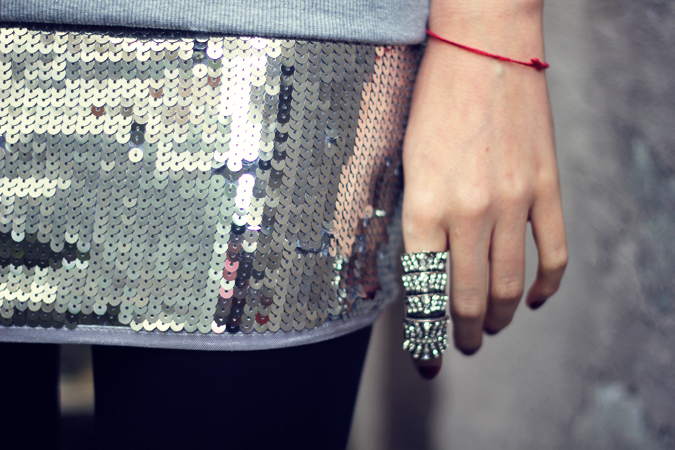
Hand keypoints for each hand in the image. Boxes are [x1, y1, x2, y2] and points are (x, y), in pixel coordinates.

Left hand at [401, 12, 566, 378]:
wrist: (482, 49)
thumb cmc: (434, 99)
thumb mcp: (403, 161)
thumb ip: (411, 216)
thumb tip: (419, 262)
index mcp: (424, 206)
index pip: (424, 291)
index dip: (424, 335)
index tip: (427, 359)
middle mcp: (469, 212)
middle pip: (468, 297)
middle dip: (463, 333)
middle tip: (462, 347)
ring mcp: (514, 203)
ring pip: (508, 283)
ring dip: (498, 315)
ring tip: (490, 329)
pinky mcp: (546, 189)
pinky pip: (554, 252)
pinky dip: (546, 285)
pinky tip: (533, 300)